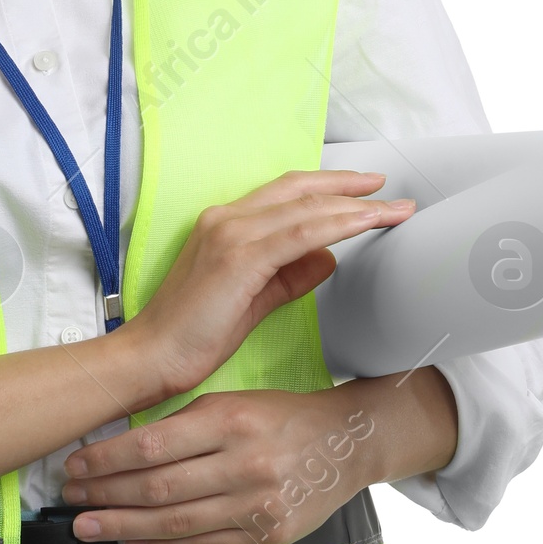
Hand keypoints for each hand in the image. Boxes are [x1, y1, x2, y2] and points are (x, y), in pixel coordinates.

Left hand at [61, 387, 381, 543]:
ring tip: (88, 527)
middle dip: (105, 496)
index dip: (107, 461)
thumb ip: (183, 425)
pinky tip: (132, 543)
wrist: (343, 445)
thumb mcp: (232, 402)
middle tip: (70, 499)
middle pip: (157, 488)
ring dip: (122, 527)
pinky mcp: (265, 538)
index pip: (152, 446)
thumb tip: (123, 450)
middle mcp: (243, 465)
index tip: (76, 466)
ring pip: (174, 522)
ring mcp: (256, 506)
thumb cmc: (279, 417)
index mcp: (231, 421)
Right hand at [123, 170, 413, 402]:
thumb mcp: (253, 298)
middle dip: (349, 186)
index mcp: (225, 223)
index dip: (329, 187)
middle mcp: (227, 218)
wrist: (149, 357)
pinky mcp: (238, 256)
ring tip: (392, 209)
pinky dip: (338, 224)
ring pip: (307, 207)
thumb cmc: (193, 335)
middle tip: (387, 188)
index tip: (364, 190)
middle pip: (300, 189)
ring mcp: (231, 233)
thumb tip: (326, 258)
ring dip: (355, 206)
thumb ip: (289, 275)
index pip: (287, 193)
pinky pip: (302, 232)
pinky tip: (364, 225)